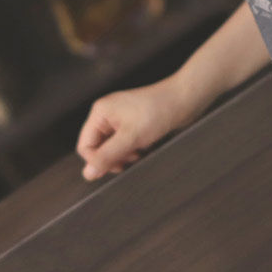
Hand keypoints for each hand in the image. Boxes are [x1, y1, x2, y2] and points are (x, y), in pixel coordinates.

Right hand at [76, 75, 209, 180]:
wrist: (186, 98)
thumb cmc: (160, 111)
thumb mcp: (131, 137)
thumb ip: (108, 156)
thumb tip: (88, 174)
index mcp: (101, 112)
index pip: (85, 146)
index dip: (97, 161)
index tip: (115, 166)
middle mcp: (108, 113)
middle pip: (98, 147)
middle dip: (113, 157)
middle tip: (129, 160)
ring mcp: (121, 117)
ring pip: (112, 147)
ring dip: (124, 155)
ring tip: (138, 152)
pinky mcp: (134, 122)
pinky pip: (125, 142)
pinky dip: (132, 149)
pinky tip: (144, 147)